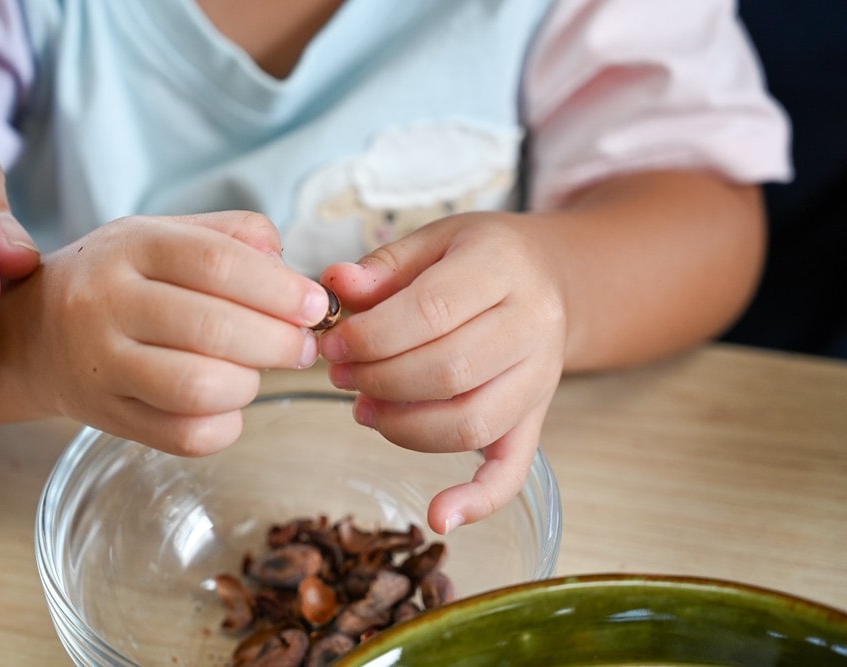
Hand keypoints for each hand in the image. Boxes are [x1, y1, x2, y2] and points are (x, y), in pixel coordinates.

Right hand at [0, 212, 329, 454]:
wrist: (35, 334)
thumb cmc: (122, 280)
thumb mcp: (165, 234)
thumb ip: (233, 236)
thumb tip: (288, 268)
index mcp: (132, 246)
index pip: (217, 263)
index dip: (280, 289)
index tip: (317, 307)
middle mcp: (107, 302)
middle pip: (214, 329)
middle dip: (279, 342)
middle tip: (301, 346)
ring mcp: (102, 365)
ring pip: (199, 388)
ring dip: (250, 384)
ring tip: (256, 371)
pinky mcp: (107, 418)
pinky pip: (184, 436)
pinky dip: (226, 425)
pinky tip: (228, 404)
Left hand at [318, 212, 567, 533]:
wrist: (550, 279)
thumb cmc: (479, 258)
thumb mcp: (433, 242)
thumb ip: (383, 266)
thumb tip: (335, 285)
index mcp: (503, 267)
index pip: (431, 310)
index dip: (372, 336)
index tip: (333, 346)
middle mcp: (533, 324)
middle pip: (450, 370)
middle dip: (379, 380)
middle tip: (342, 375)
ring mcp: (541, 377)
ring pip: (471, 422)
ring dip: (404, 427)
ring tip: (364, 408)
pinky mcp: (538, 418)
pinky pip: (513, 469)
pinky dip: (478, 501)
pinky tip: (439, 517)